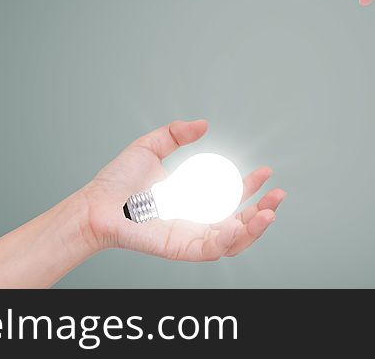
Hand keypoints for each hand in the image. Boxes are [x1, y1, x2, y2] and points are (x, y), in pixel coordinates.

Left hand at [80, 120, 284, 260]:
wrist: (95, 203)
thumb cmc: (117, 182)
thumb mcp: (151, 147)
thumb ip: (176, 134)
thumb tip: (202, 124)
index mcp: (193, 200)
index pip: (231, 198)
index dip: (252, 187)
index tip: (267, 172)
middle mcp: (195, 221)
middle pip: (240, 223)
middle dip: (264, 212)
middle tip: (279, 195)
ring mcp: (189, 237)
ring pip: (232, 242)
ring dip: (255, 230)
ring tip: (269, 213)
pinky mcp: (179, 249)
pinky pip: (210, 250)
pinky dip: (228, 239)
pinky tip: (238, 223)